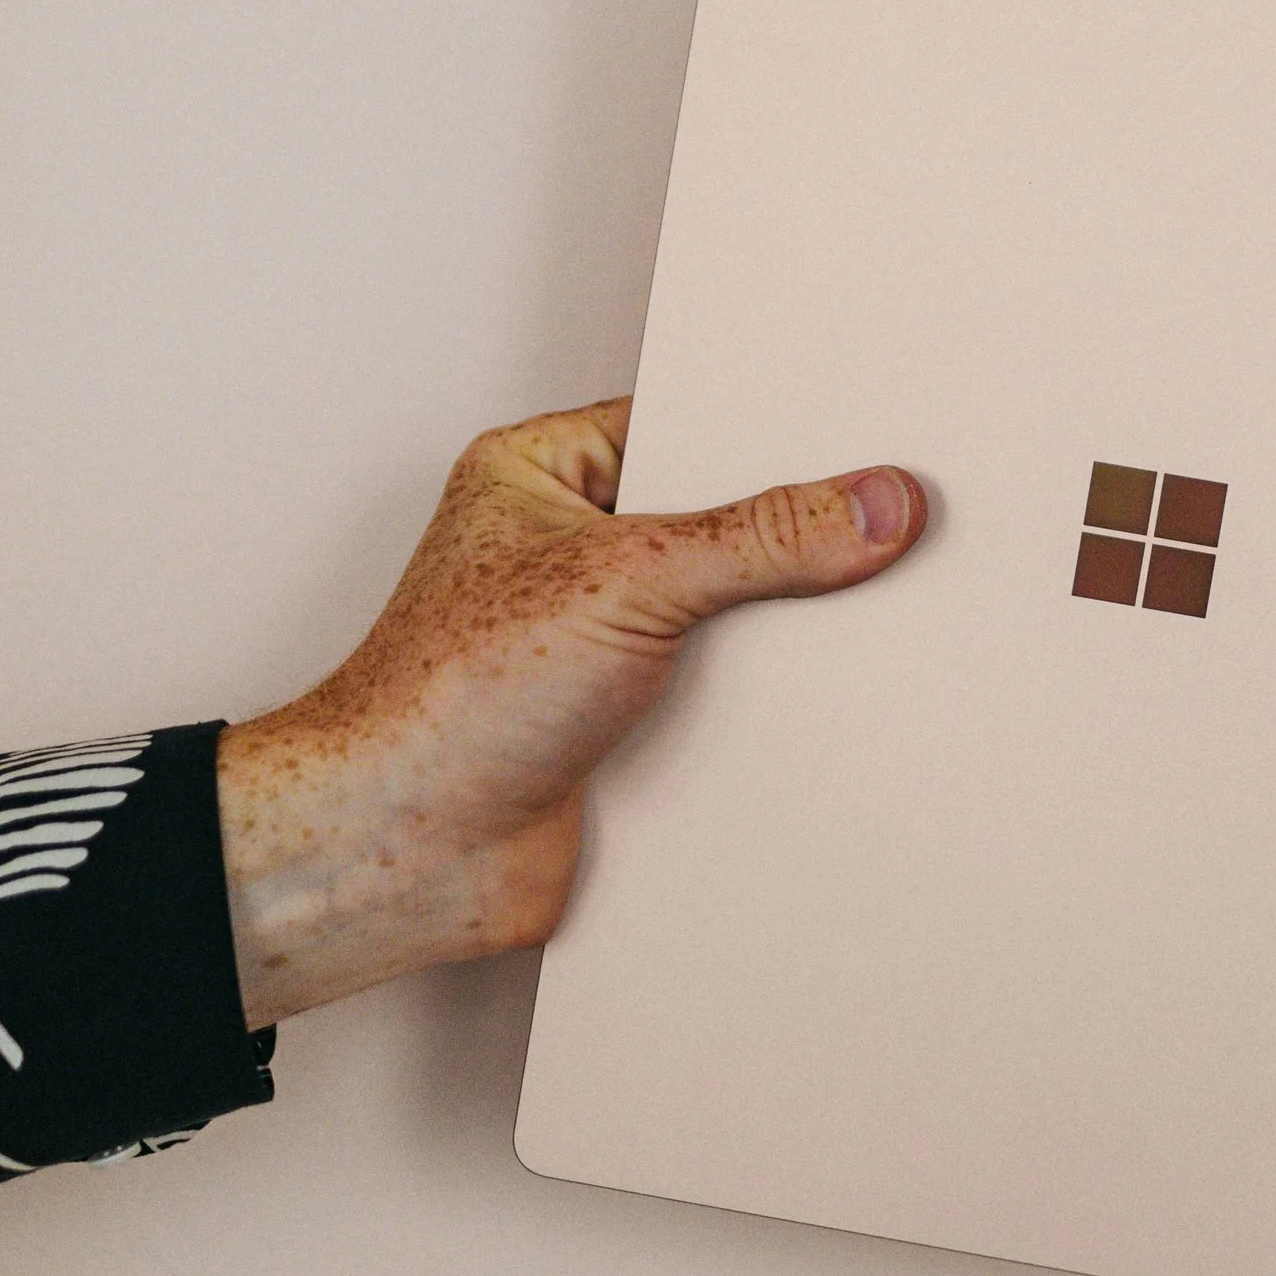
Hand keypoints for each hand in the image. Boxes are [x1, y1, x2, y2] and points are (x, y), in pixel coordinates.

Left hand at [216, 399, 925, 1027]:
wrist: (401, 850)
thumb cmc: (440, 698)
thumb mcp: (627, 579)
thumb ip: (761, 538)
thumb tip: (869, 503)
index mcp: (544, 474)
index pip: (689, 424)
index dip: (773, 434)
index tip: (864, 444)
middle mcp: (572, 554)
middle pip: (721, 526)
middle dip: (787, 546)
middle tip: (874, 534)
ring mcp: (601, 644)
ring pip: (729, 620)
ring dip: (774, 643)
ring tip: (844, 628)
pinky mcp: (628, 729)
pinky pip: (726, 703)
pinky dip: (763, 716)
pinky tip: (804, 711)